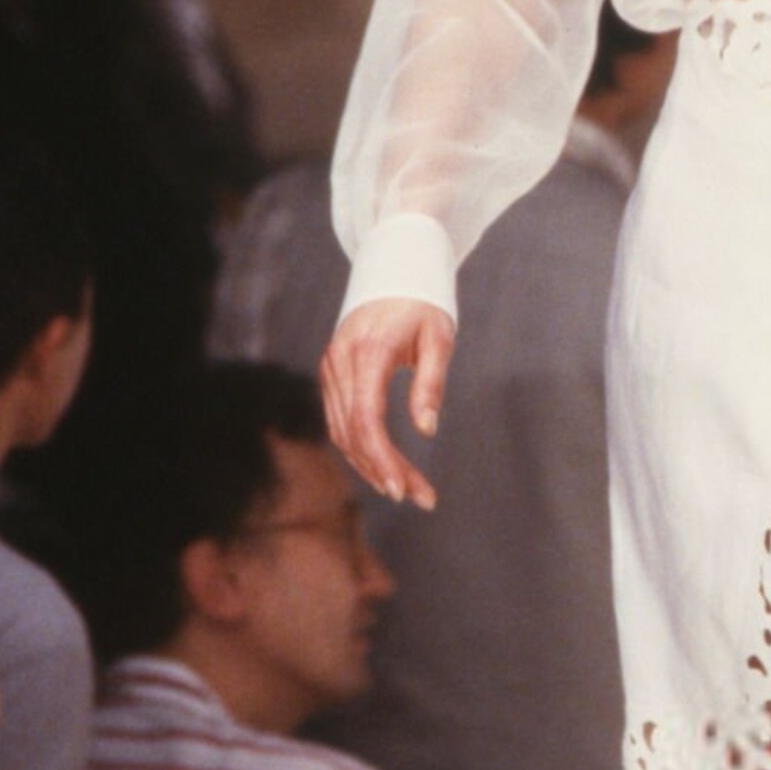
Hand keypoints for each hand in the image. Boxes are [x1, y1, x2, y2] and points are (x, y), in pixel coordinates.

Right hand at [320, 298, 455, 506]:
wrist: (393, 272)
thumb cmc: (424, 306)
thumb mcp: (439, 338)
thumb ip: (432, 382)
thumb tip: (427, 429)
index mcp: (367, 353)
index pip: (366, 419)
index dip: (382, 459)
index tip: (402, 489)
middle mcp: (340, 362)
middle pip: (354, 433)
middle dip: (385, 471)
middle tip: (421, 498)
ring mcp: (331, 367)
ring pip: (342, 431)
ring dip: (372, 465)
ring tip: (408, 489)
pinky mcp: (332, 372)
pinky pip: (340, 420)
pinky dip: (360, 447)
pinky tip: (384, 466)